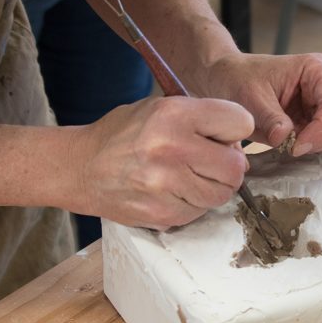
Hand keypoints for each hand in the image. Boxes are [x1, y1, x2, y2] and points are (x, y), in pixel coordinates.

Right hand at [69, 96, 253, 227]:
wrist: (82, 168)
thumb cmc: (125, 134)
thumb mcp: (159, 108)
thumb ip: (201, 119)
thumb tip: (239, 148)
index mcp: (174, 114)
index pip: (240, 123)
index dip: (235, 132)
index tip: (223, 137)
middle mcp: (171, 148)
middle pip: (235, 166)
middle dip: (228, 165)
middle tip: (210, 162)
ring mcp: (165, 185)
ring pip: (221, 194)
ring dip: (212, 187)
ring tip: (188, 176)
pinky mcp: (161, 214)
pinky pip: (199, 212)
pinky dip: (192, 204)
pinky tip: (172, 191)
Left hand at [202, 52, 321, 155]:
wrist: (231, 80)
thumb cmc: (240, 80)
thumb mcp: (249, 97)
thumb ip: (269, 117)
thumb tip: (284, 138)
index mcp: (317, 69)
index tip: (296, 148)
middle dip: (321, 142)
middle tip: (290, 147)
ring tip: (293, 144)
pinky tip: (308, 148)